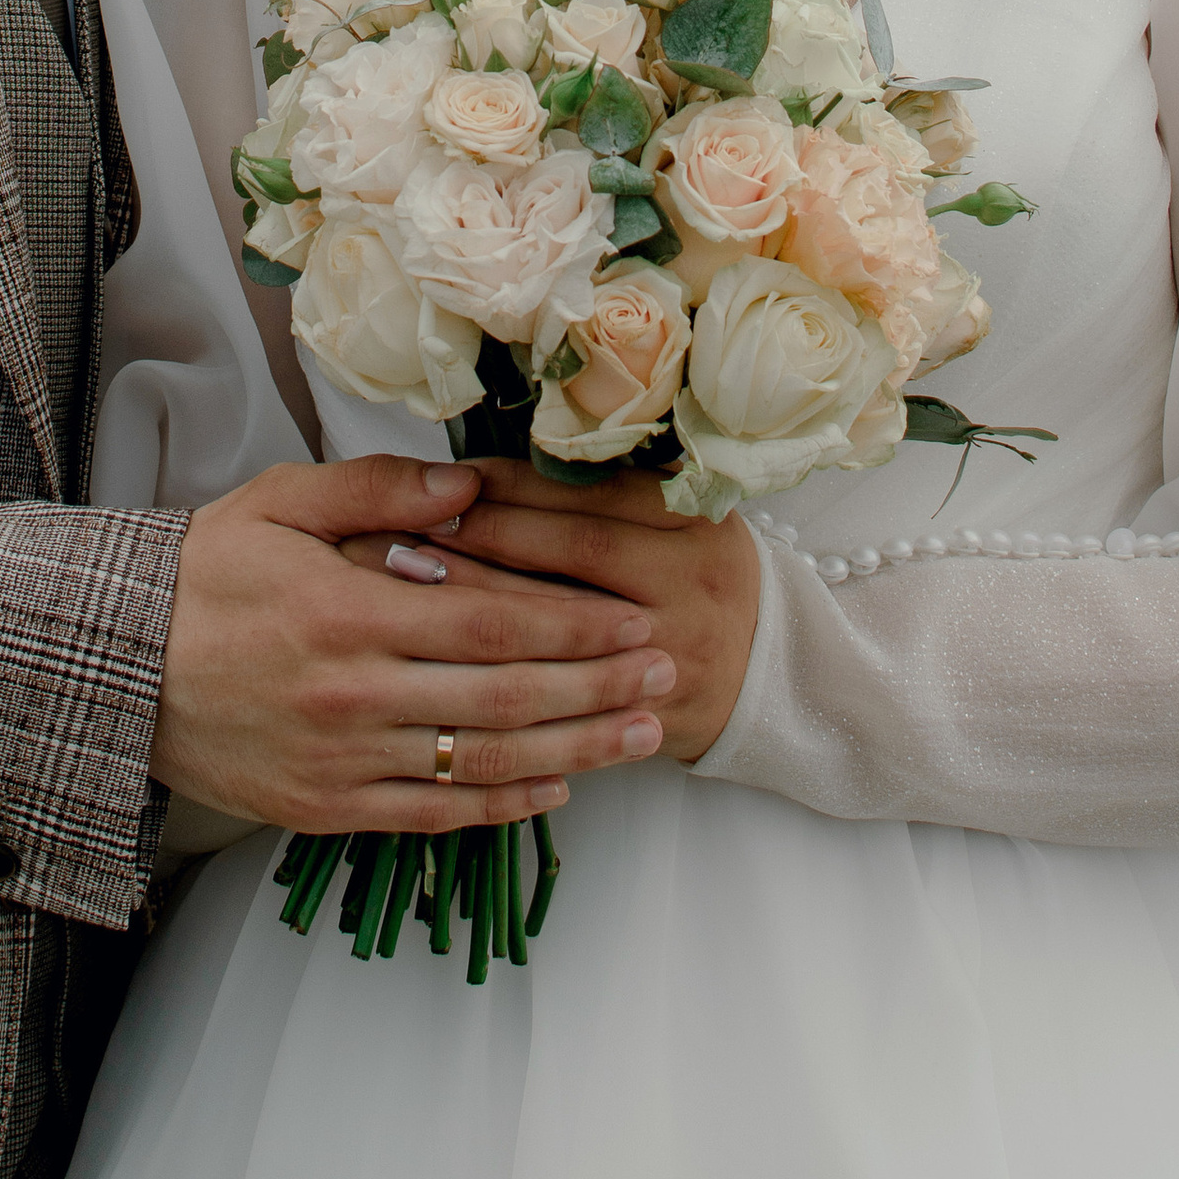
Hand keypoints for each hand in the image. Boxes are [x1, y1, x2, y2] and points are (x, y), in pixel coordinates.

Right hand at [149, 456, 678, 834]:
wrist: (113, 668)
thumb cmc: (201, 575)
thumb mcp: (280, 504)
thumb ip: (378, 490)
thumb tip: (470, 484)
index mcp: (349, 613)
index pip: (491, 620)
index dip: (574, 624)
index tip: (635, 618)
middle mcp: (354, 695)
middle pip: (506, 695)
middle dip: (597, 688)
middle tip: (666, 675)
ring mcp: (341, 762)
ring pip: (482, 763)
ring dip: (573, 751)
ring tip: (640, 738)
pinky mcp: (325, 809)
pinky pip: (431, 816)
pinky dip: (500, 807)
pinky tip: (555, 789)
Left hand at [435, 461, 762, 762]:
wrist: (767, 676)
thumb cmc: (695, 581)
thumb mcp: (676, 522)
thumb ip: (606, 494)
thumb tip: (494, 464)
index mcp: (691, 521)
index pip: (590, 494)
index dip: (513, 484)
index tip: (448, 479)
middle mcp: (689, 580)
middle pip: (577, 550)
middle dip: (487, 534)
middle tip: (410, 524)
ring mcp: (673, 652)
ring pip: (566, 623)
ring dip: (483, 599)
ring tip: (415, 580)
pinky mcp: (650, 715)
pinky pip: (567, 696)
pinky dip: (505, 675)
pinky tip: (447, 660)